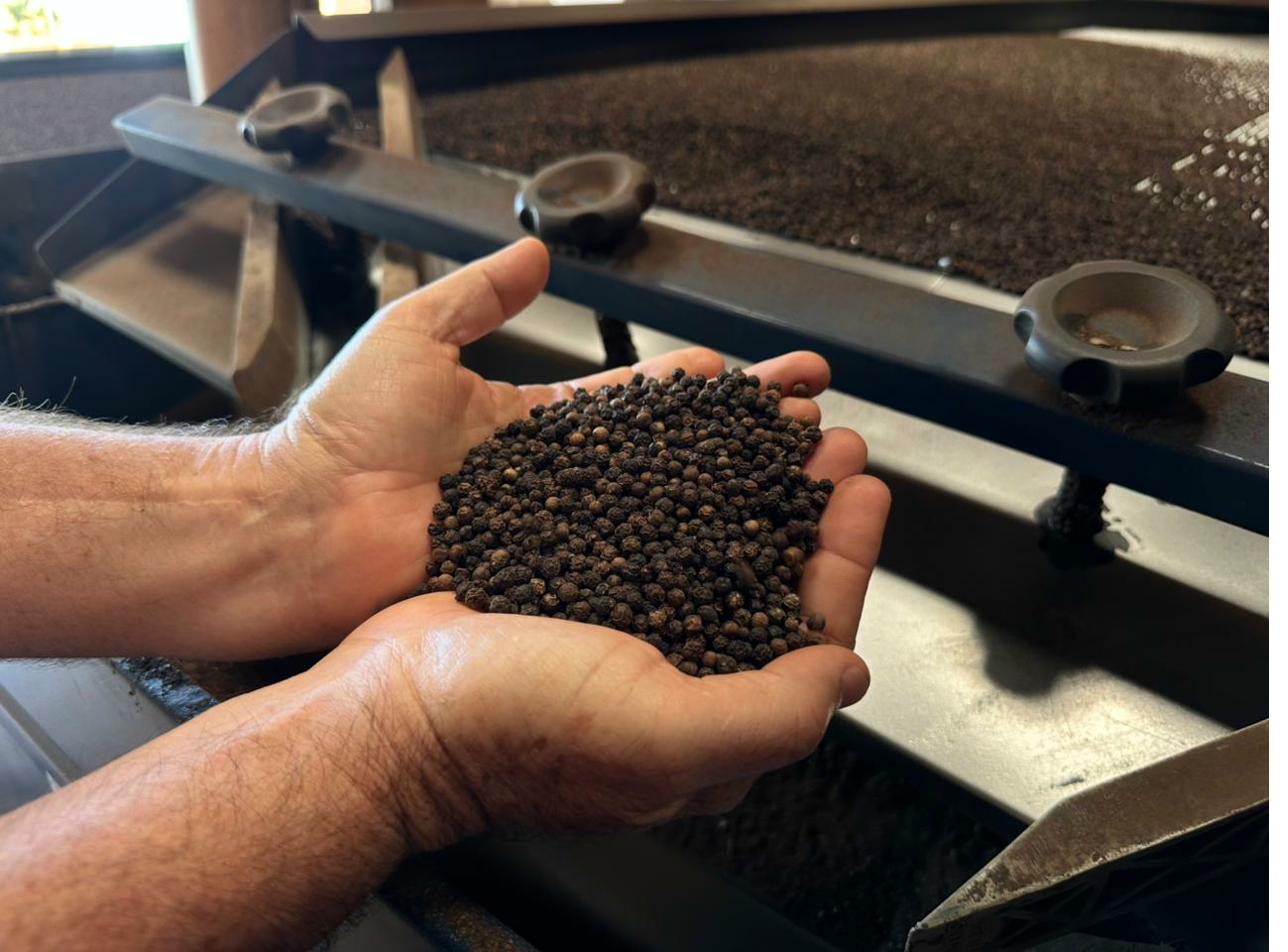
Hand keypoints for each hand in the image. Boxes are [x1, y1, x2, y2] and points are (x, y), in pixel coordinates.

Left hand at [259, 239, 888, 653]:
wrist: (296, 525)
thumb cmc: (340, 435)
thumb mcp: (414, 336)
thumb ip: (480, 292)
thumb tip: (538, 247)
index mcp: (541, 427)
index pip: (648, 400)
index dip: (711, 385)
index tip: (769, 372)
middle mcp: (564, 488)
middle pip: (676, 460)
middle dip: (748, 442)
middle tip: (817, 429)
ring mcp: (560, 543)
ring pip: (666, 520)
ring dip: (738, 503)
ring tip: (806, 487)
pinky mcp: (547, 590)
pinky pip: (625, 577)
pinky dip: (686, 567)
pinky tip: (744, 562)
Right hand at [302, 326, 889, 841]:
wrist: (384, 703)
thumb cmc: (511, 725)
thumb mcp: (658, 735)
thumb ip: (770, 714)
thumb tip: (848, 673)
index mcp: (709, 731)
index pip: (809, 643)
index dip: (845, 564)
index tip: (863, 493)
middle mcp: (675, 686)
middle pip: (768, 590)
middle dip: (806, 515)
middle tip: (832, 446)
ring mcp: (624, 637)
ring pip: (714, 552)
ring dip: (752, 491)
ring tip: (777, 433)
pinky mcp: (577, 597)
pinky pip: (648, 533)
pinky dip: (681, 487)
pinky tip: (693, 447)